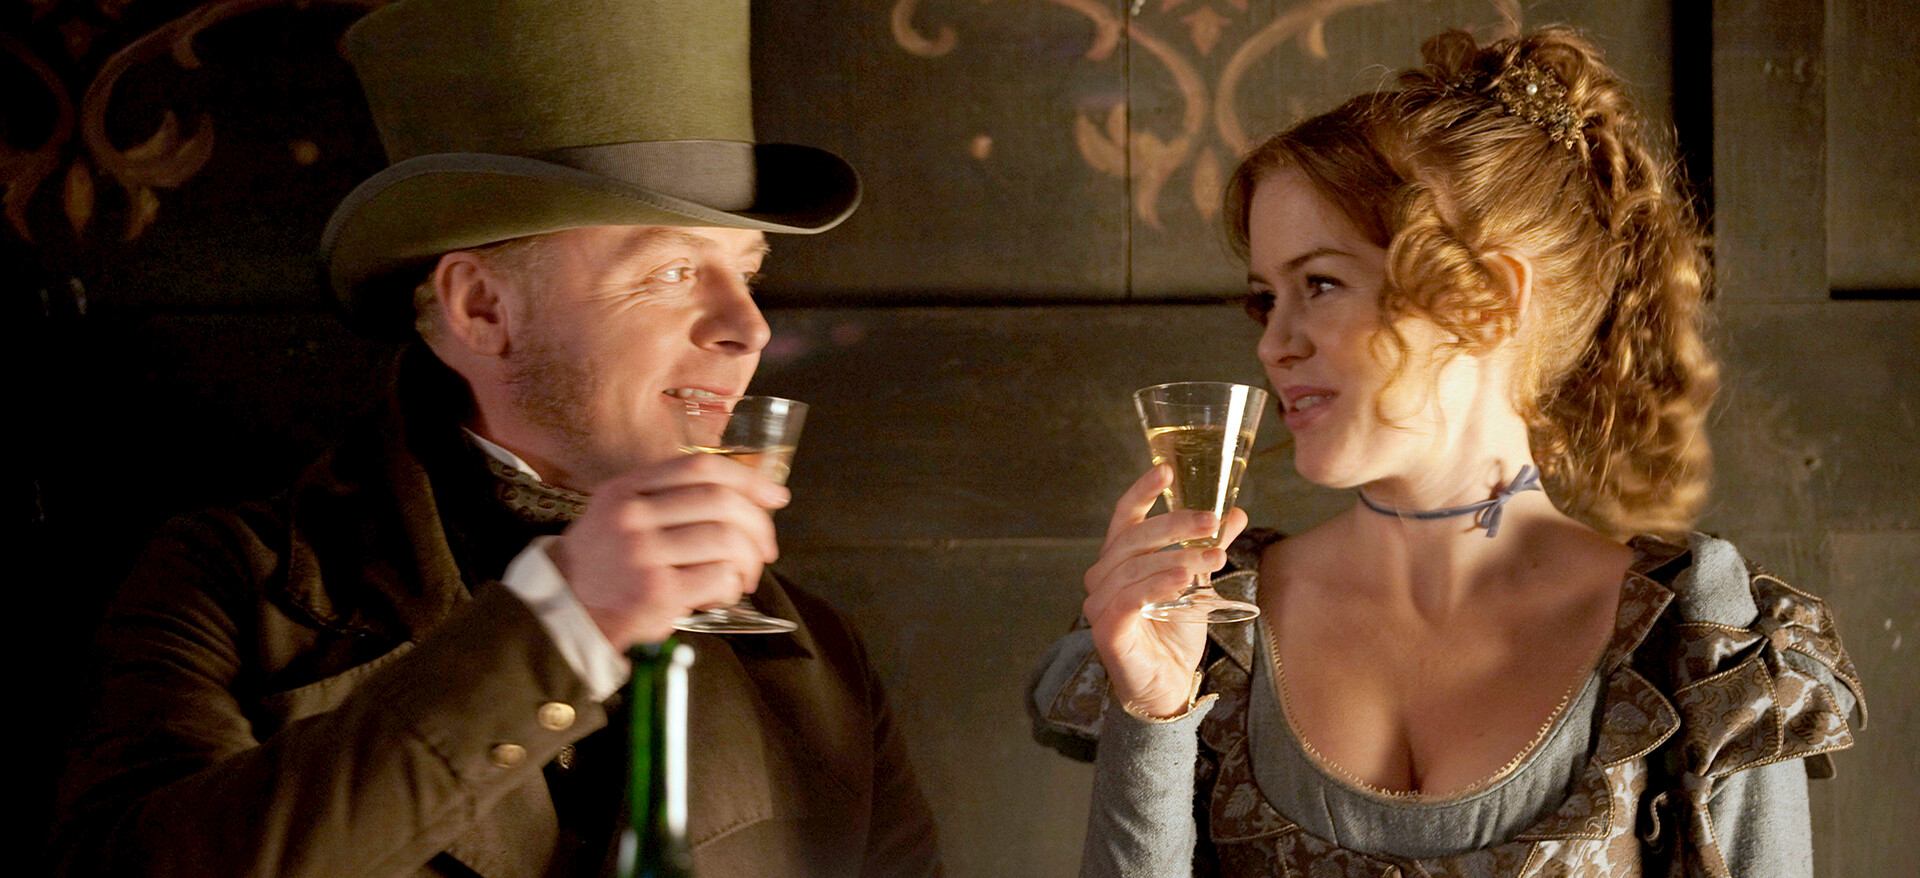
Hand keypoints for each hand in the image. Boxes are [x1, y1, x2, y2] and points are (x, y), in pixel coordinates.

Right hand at [548, 454, 789, 649]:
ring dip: (749, 561)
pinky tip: (723, 593)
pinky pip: (718, 577)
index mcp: (627, 489)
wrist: (565, 611)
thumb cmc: (606, 564)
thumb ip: (669, 499)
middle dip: (758, 525)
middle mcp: (633, 515)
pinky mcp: (657, 591)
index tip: (776, 496)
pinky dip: (732, 586)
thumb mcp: (621, 514)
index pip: (701, 468)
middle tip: (766, 549)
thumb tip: (746, 495)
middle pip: (721, 502)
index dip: (748, 478)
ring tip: (745, 576)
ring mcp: (643, 553)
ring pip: (726, 540)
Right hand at [1082, 465, 1247, 718]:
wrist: (1168, 687)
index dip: (1143, 491)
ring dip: (1178, 558)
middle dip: (1176, 525)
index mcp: (1120, 560)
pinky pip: (1129, 600)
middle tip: (1212, 521)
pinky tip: (1183, 582)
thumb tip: (1234, 512)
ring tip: (1213, 558)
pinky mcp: (1107, 630)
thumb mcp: (1198, 583)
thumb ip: (1208, 547)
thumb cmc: (1174, 633)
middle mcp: (1103, 577)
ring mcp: (1100, 603)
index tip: (1167, 470)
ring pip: (1135, 568)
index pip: (1125, 516)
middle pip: (1135, 538)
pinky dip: (1156, 587)